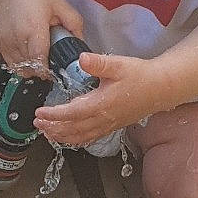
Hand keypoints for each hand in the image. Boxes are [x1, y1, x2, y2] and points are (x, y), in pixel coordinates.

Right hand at [0, 0, 82, 77]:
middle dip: (43, 69)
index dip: (49, 69)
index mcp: (34, 28)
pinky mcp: (1, 44)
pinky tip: (30, 55)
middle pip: (31, 67)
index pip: (40, 60)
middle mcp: (18, 37)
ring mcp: (7, 42)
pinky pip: (12, 64)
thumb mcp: (61, 5)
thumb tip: (81, 43)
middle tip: (51, 63)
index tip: (57, 69)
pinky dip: (22, 64)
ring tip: (41, 57)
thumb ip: (74, 25)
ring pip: (21, 68)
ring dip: (32, 68)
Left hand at [35, 52, 162, 147]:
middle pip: (73, 129)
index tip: (39, 113)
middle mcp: (103, 118)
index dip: (54, 115)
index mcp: (101, 103)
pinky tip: (68, 137)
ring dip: (62, 136)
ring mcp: (108, 125)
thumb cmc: (140, 75)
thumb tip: (81, 58)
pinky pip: (90, 138)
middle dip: (53, 128)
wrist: (161, 88)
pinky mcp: (112, 126)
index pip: (72, 113)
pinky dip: (76, 139)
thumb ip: (98, 63)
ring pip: (80, 137)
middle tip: (37, 124)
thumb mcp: (119, 65)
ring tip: (47, 133)